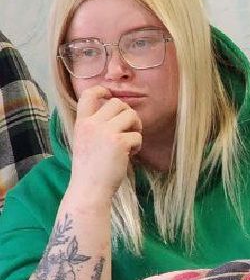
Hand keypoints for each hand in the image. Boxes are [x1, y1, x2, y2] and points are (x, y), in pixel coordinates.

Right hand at [68, 86, 140, 205]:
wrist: (90, 189)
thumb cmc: (91, 169)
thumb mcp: (85, 142)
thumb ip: (96, 127)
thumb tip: (117, 113)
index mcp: (82, 123)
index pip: (88, 96)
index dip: (102, 90)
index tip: (110, 94)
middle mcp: (92, 124)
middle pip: (117, 103)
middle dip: (128, 113)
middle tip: (130, 129)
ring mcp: (105, 132)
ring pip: (131, 115)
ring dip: (136, 127)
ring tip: (130, 142)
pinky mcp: (119, 142)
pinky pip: (137, 135)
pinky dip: (137, 145)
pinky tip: (130, 155)